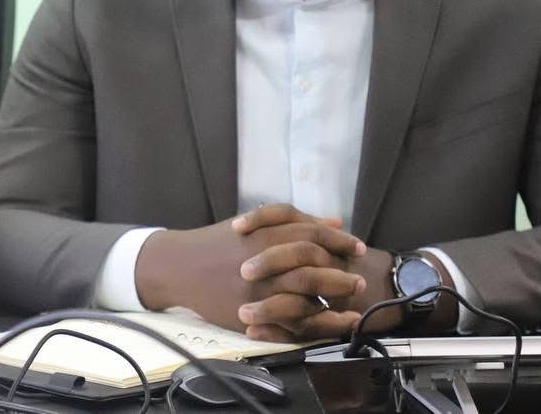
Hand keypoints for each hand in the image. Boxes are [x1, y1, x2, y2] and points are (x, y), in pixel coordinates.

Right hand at [134, 206, 365, 332]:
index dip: (339, 240)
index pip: (313, 232)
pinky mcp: (252, 308)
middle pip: (315, 262)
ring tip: (350, 300)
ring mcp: (260, 285)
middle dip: (341, 272)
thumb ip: (295, 222)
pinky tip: (329, 321)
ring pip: (306, 291)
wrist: (181, 265)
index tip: (357, 247)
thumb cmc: (219, 242)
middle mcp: (266, 257)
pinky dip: (314, 320)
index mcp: (267, 232)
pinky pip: (290, 317)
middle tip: (360, 279)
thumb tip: (335, 220)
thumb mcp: (255, 224)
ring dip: (334, 295)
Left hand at [233, 206, 456, 340]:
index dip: (262, 219)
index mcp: (320, 238)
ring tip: (242, 314)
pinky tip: (255, 333)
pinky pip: (303, 328)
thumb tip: (269, 216)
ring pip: (296, 298)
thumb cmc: (357, 264)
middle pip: (296, 255)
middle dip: (268, 263)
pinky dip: (277, 331)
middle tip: (243, 272)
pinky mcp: (331, 320)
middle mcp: (326, 260)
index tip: (237, 226)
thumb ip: (307, 229)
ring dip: (267, 308)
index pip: (289, 217)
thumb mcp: (331, 242)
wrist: (398, 290)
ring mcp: (329, 292)